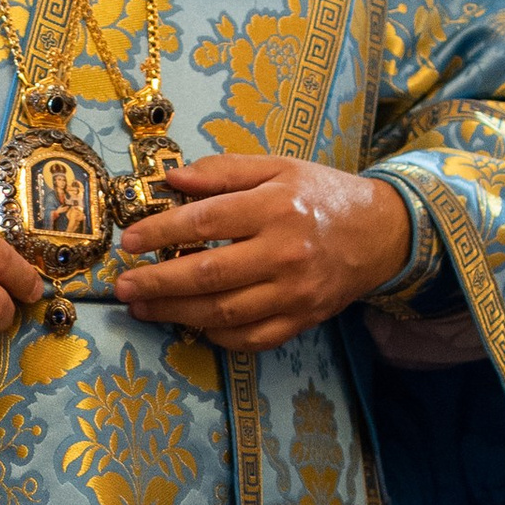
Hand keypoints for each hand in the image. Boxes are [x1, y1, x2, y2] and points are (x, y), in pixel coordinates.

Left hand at [114, 156, 412, 350]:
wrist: (380, 233)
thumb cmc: (321, 195)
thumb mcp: (278, 167)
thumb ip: (223, 171)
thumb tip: (172, 179)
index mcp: (276, 207)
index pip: (206, 222)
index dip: (162, 232)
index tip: (131, 242)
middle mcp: (285, 253)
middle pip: (209, 274)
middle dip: (158, 283)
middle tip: (123, 286)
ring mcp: (294, 292)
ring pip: (224, 312)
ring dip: (176, 313)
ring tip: (142, 308)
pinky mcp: (302, 320)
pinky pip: (251, 338)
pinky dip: (217, 336)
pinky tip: (192, 324)